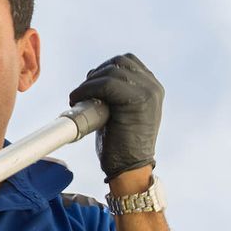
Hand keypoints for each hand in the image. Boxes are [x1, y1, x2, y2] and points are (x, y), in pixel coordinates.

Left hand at [68, 53, 163, 180]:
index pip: (127, 61)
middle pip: (119, 62)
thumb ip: (115, 92)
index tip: (91, 84)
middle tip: (83, 92)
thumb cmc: (120, 144)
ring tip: (78, 98)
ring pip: (111, 71)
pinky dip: (87, 89)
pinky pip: (106, 84)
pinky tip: (77, 100)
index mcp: (152, 88)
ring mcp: (148, 92)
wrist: (129, 169)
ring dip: (89, 83)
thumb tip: (93, 77)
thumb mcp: (121, 111)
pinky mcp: (138, 100)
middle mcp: (153, 87)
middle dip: (96, 74)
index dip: (105, 69)